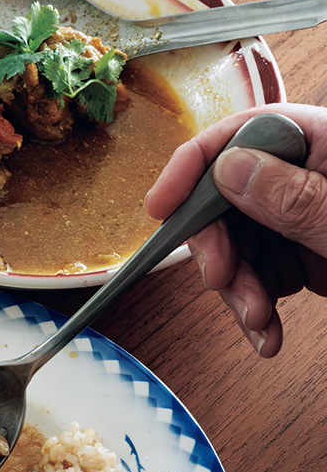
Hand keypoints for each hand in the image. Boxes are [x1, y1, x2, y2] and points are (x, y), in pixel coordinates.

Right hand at [145, 103, 326, 355]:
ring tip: (258, 325)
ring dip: (238, 293)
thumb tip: (230, 170)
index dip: (191, 169)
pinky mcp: (304, 253)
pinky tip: (266, 335)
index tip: (160, 209)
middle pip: (227, 201)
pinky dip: (258, 309)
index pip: (238, 135)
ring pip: (239, 247)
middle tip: (222, 281)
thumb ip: (294, 194)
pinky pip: (262, 276)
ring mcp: (301, 215)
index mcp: (316, 140)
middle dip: (218, 250)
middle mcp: (302, 173)